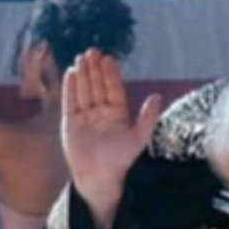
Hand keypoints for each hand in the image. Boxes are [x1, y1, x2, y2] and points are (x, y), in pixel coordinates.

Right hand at [63, 49, 162, 209]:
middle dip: (94, 69)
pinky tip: (71, 73)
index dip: (110, 74)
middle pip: (97, 86)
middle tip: (92, 51)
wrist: (99, 177)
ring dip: (83, 74)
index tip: (108, 58)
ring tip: (81, 58)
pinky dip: (70, 87)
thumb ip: (148, 117)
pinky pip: (70, 101)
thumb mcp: (138, 137)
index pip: (113, 88)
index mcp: (118, 113)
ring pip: (84, 90)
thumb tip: (158, 96)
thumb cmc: (121, 160)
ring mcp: (85, 116)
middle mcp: (101, 112)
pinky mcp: (70, 122)